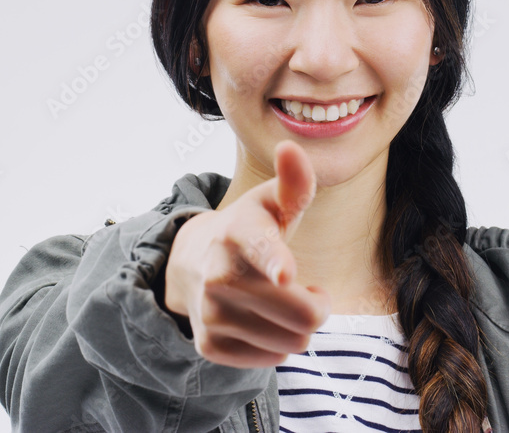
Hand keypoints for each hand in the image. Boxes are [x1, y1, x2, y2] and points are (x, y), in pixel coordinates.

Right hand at [164, 139, 330, 367]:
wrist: (191, 264)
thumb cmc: (249, 229)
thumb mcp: (271, 203)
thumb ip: (293, 182)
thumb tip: (291, 148)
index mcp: (238, 232)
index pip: (261, 248)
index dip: (275, 261)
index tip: (284, 274)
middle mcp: (219, 275)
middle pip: (303, 314)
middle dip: (317, 306)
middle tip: (304, 288)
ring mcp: (211, 314)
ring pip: (293, 342)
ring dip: (297, 326)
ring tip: (279, 302)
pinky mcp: (210, 346)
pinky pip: (272, 360)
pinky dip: (277, 344)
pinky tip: (263, 321)